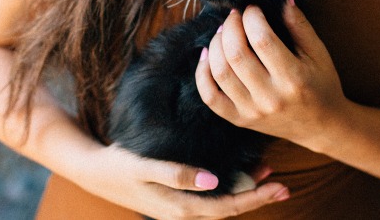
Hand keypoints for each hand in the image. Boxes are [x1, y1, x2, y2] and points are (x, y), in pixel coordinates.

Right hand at [84, 144, 289, 219]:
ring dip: (245, 191)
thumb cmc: (120, 167)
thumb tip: (212, 181)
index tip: (278, 185)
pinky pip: (210, 196)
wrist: (94, 171)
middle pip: (229, 208)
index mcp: (180, 208)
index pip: (227, 207)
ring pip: (221, 203)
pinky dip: (229, 186)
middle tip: (284, 184)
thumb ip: (177, 174)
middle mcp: (184, 212)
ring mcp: (181, 207)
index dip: (254, 197)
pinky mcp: (178, 197)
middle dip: (257, 196)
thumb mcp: (144, 167)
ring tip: (269, 176)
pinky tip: (239, 173)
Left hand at [195, 0, 346, 150]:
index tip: (253, 8)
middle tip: (235, 15)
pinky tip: (207, 55)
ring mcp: (252, 111)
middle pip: (236, 54)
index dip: (252, 17)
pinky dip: (202, 73)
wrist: (322, 126)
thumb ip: (299, 23)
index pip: (262, 39)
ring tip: (223, 31)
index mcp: (293, 78)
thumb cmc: (321, 84)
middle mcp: (270, 97)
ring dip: (216, 44)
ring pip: (220, 72)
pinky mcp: (239, 119)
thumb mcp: (318, 52)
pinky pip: (210, 97)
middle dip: (231, 26)